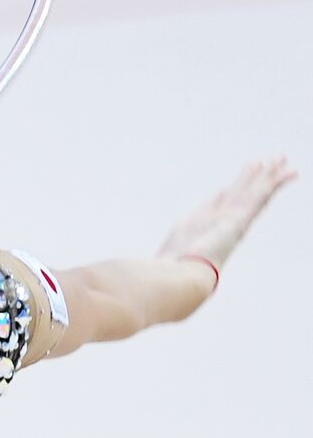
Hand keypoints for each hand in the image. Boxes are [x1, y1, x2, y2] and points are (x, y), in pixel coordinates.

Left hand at [156, 154, 298, 277]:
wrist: (184, 277)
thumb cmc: (171, 270)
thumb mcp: (164, 255)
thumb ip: (166, 252)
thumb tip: (152, 262)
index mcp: (202, 226)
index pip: (217, 203)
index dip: (225, 192)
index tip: (229, 184)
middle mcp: (221, 222)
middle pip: (240, 194)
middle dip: (251, 179)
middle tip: (266, 164)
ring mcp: (233, 221)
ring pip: (254, 191)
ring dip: (268, 175)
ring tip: (280, 160)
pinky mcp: (241, 220)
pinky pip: (260, 196)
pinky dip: (273, 183)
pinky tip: (285, 172)